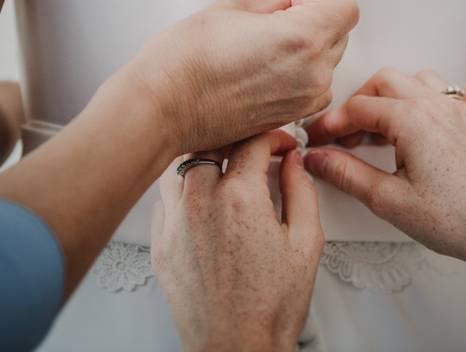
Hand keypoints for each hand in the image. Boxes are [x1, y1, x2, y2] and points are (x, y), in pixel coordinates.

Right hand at [117, 0, 357, 156]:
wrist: (161, 109)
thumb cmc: (183, 63)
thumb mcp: (231, 10)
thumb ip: (272, 3)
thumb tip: (288, 0)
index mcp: (303, 39)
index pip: (345, 7)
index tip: (293, 0)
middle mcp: (312, 74)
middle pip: (340, 34)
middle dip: (315, 20)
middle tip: (274, 19)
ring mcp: (303, 101)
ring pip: (328, 63)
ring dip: (309, 50)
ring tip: (264, 47)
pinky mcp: (289, 119)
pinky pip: (312, 88)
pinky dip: (299, 75)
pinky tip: (262, 69)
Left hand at [152, 131, 322, 351]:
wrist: (237, 348)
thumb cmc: (271, 306)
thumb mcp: (306, 242)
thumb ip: (301, 190)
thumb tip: (292, 162)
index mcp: (240, 199)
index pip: (252, 140)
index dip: (272, 135)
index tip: (280, 144)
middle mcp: (201, 203)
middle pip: (209, 142)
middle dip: (234, 138)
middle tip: (251, 148)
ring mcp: (174, 223)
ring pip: (178, 165)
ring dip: (202, 158)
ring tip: (223, 167)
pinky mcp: (159, 243)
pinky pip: (164, 199)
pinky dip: (182, 190)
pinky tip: (201, 198)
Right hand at [304, 68, 465, 267]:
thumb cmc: (459, 221)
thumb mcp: (389, 201)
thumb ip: (347, 174)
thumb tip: (318, 158)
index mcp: (413, 119)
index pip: (357, 108)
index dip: (330, 123)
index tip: (317, 140)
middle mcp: (439, 105)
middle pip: (385, 82)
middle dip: (358, 104)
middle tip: (345, 137)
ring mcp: (464, 111)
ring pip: (422, 79)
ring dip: (397, 95)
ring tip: (383, 127)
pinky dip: (451, 94)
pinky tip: (439, 114)